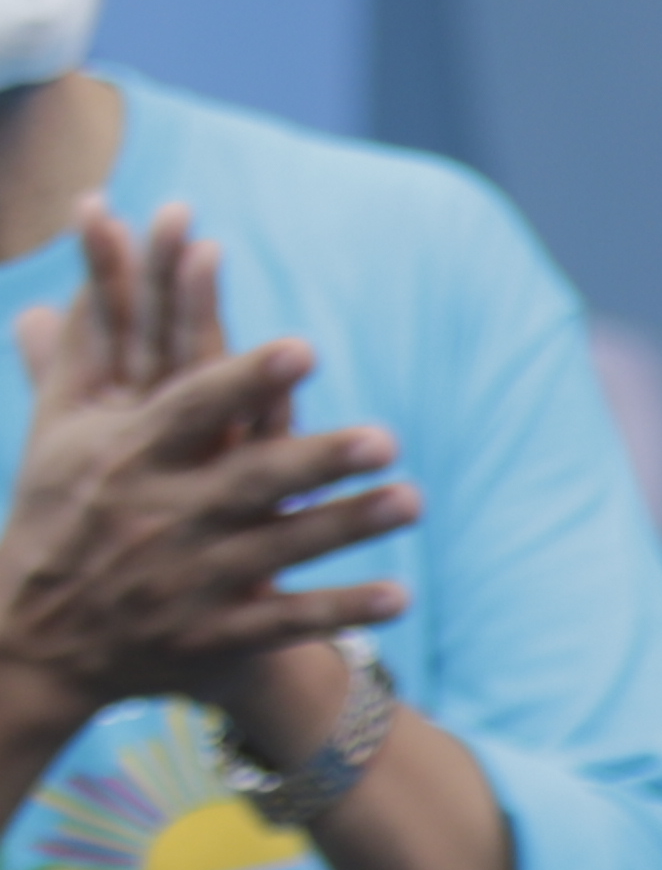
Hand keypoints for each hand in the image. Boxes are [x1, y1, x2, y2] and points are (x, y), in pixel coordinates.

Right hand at [0, 205, 418, 750]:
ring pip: (280, 549)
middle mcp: (162, 516)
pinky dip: (340, 611)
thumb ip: (87, 337)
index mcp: (129, 458)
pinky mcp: (212, 636)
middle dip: (316, 460)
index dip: (246, 381)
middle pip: (250, 481)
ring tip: (414, 499)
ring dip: (346, 526)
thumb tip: (93, 230)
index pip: (194, 411)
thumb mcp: (60, 427)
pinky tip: (401, 593)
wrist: (32, 639)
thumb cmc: (56, 509)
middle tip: (387, 436)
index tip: (305, 350)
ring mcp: (190, 581)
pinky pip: (285, 623)